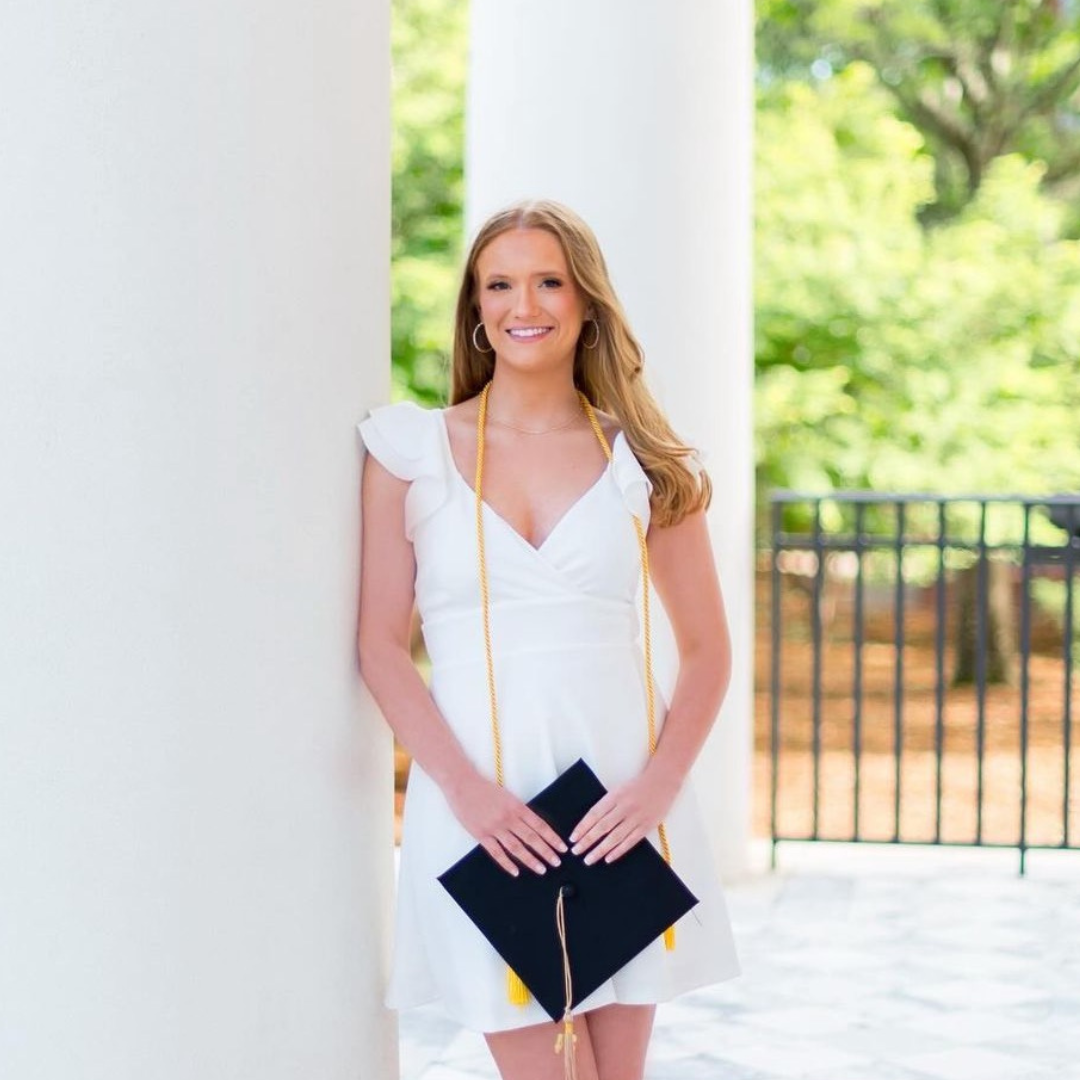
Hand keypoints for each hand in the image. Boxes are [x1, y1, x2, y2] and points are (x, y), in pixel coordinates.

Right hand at [444, 772, 567, 876]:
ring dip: (530, 860)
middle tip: (557, 862)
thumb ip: (518, 811)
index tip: (562, 847)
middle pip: (531, 838)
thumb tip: (534, 826)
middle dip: (546, 851)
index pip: (539, 825)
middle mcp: (508, 818)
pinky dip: (507, 863)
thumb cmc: (484, 789)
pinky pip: (496, 852)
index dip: (552, 837)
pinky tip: (516, 871)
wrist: (462, 784)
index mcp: (516, 806)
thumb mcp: (507, 797)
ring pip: (516, 847)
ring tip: (542, 869)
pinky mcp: (481, 835)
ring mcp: (494, 827)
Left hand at [568, 768, 680, 864]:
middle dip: (587, 841)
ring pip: (615, 837)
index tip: (573, 838)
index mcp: (615, 796)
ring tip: (588, 859)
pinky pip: (630, 841)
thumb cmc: (637, 786)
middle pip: (602, 827)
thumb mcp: (619, 790)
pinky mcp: (647, 826)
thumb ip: (606, 805)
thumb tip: (590, 823)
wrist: (662, 781)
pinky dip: (618, 851)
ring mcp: (636, 817)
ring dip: (600, 850)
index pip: (594, 814)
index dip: (582, 827)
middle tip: (576, 852)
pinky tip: (608, 858)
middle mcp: (624, 807)